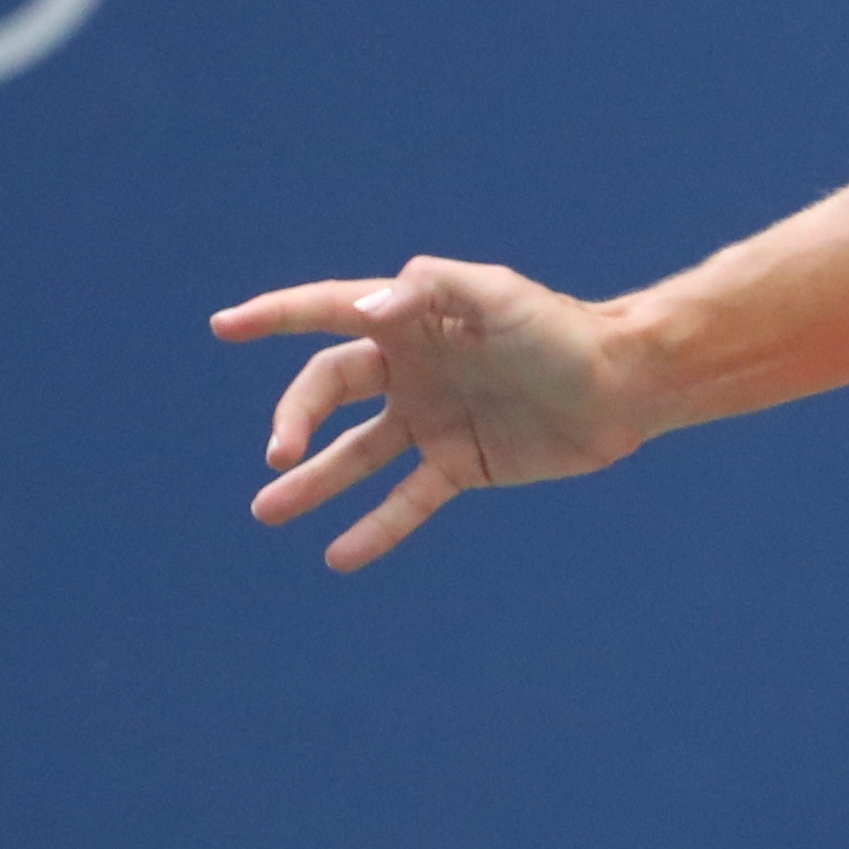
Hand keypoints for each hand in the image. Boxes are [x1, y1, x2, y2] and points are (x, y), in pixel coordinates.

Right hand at [213, 257, 644, 569]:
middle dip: (295, 418)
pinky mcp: (460, 465)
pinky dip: (375, 529)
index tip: (223, 328)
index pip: (327, 313)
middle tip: (276, 455)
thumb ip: (429, 290)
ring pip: (355, 454)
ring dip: (312, 482)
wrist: (625, 384)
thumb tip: (365, 309)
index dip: (275, 316)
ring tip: (267, 511)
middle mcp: (410, 369)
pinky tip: (337, 557)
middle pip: (330, 391)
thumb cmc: (561, 328)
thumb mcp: (497, 295)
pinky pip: (406, 501)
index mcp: (410, 319)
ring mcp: (431, 419)